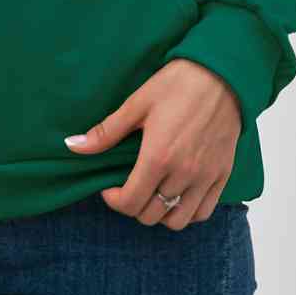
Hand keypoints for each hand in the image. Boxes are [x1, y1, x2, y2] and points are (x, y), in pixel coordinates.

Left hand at [63, 58, 243, 228]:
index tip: (109, 187)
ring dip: (160, 213)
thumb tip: (73, 146)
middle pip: (151, 215)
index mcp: (158, 157)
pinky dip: (187, 211)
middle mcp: (183, 174)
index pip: (130, 202)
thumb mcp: (137, 104)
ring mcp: (205, 177)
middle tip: (129, 186)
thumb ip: (106, 132)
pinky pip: (204, 212)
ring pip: (177, 220)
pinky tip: (177, 195)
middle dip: (133, 205)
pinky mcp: (222, 175)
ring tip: (152, 192)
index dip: (113, 200)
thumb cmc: (178, 84)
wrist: (222, 74)